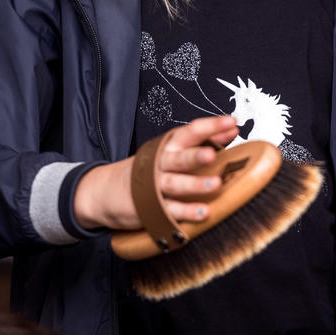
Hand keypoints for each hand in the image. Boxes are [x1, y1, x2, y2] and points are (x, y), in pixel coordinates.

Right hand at [72, 114, 238, 231]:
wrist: (104, 192)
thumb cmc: (146, 169)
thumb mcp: (168, 152)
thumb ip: (200, 142)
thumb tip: (231, 130)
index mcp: (166, 146)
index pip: (189, 132)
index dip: (210, 127)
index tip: (231, 123)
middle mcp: (160, 164)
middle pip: (179, 158)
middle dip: (195, 156)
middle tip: (211, 154)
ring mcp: (154, 187)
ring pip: (175, 185)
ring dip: (195, 185)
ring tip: (215, 184)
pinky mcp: (150, 209)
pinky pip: (171, 211)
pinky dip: (186, 212)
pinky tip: (203, 212)